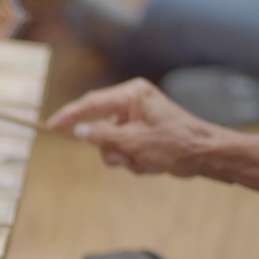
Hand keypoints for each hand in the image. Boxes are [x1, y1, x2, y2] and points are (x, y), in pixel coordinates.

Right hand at [48, 78, 225, 177]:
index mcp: (131, 95)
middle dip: (111, 148)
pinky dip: (133, 160)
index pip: (91, 103)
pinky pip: (124, 148)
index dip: (69, 116)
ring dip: (123, 158)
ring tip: (144, 163)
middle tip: (127, 159)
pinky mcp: (143, 133)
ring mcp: (138, 118)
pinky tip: (151, 163)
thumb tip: (79, 131)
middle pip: (100, 126)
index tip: (51, 126)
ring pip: (110, 142)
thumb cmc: (176, 144)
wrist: (207, 155)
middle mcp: (133, 102)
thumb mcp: (134, 142)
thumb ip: (101, 135)